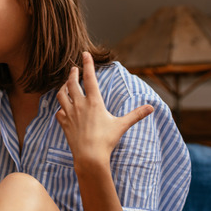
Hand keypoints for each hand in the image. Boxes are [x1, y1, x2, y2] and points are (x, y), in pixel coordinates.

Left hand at [55, 52, 153, 170]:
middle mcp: (79, 105)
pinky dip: (61, 108)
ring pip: (62, 95)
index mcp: (94, 102)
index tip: (85, 53)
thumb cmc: (106, 141)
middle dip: (73, 74)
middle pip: (72, 83)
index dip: (88, 64)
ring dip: (63, 88)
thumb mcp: (122, 125)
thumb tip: (152, 107)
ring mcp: (69, 114)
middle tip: (74, 68)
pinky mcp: (64, 123)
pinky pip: (59, 112)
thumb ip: (136, 115)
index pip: (90, 78)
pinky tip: (63, 108)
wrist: (89, 156)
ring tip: (66, 84)